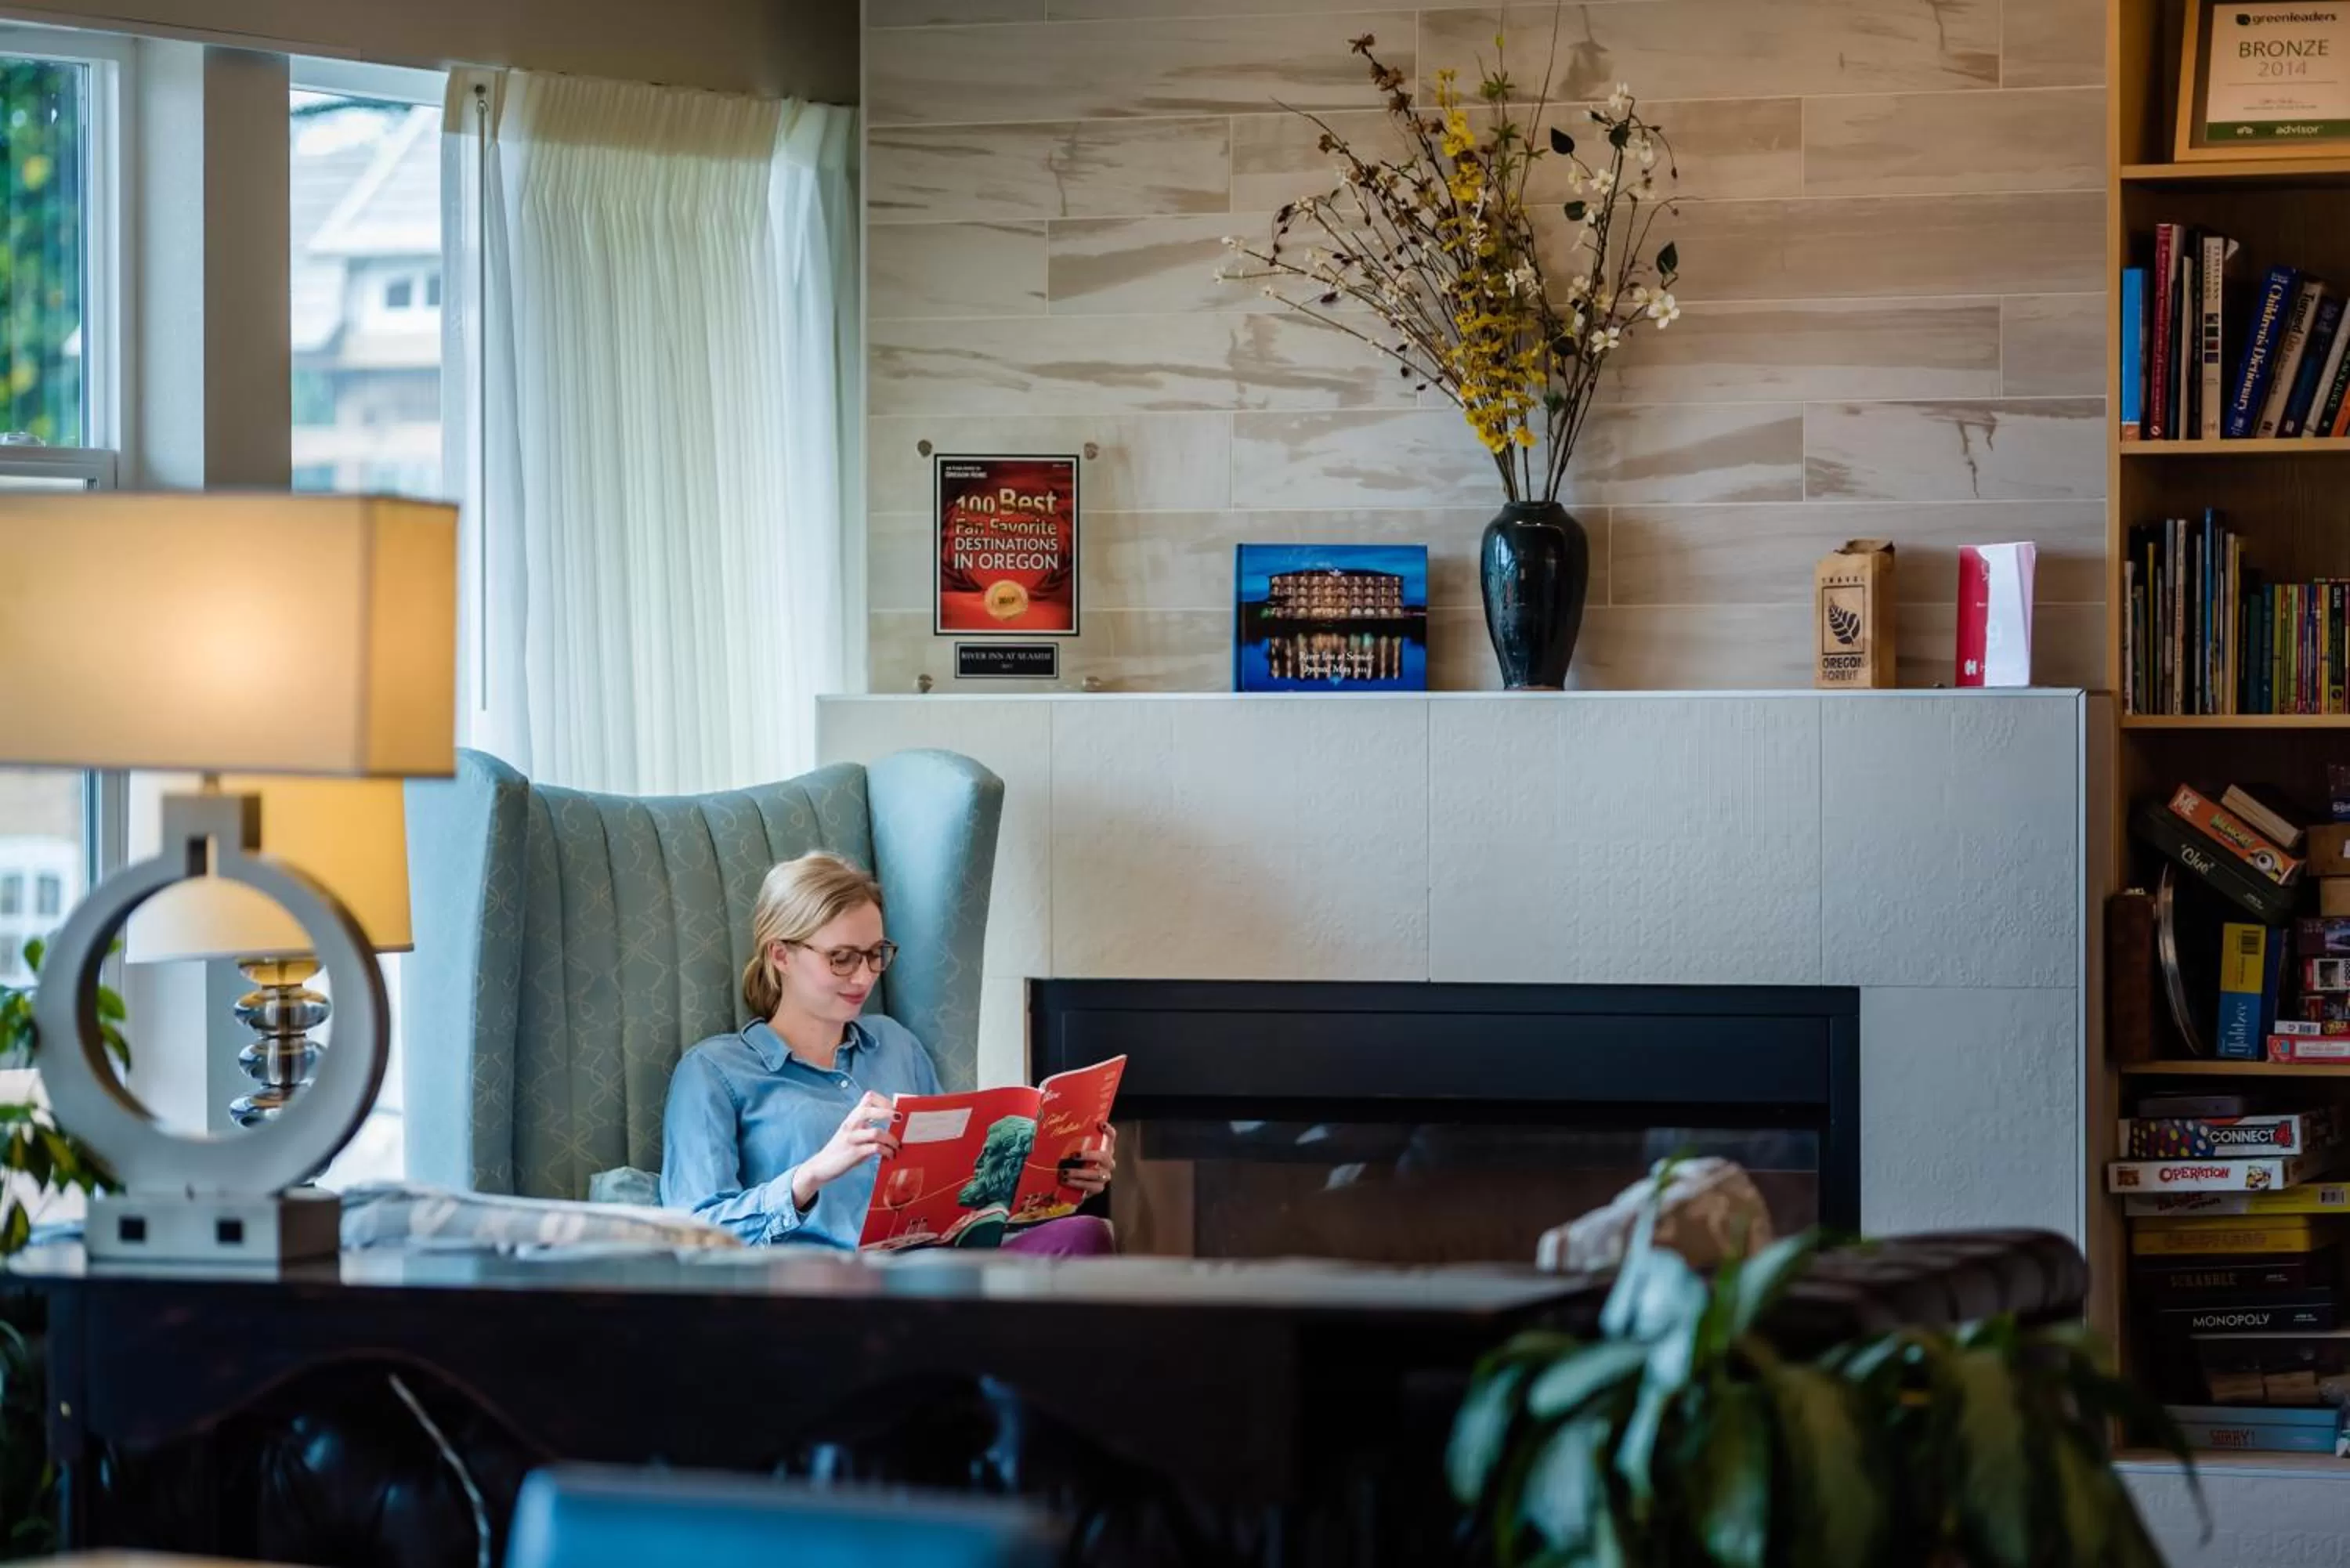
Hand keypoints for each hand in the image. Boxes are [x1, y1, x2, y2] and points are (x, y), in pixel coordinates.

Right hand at [791, 1092, 896, 1210]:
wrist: (821, 1166)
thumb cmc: (842, 1150)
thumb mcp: (854, 1134)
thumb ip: (868, 1128)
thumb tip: (894, 1129)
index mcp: (852, 1118)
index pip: (868, 1097)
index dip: (884, 1100)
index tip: (895, 1108)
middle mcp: (850, 1125)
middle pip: (868, 1110)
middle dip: (887, 1112)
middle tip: (900, 1119)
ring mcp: (851, 1139)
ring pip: (875, 1132)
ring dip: (891, 1139)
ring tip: (897, 1146)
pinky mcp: (853, 1153)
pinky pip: (875, 1149)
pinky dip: (886, 1151)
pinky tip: (890, 1155)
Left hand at [1064, 1124, 1117, 1195]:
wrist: (1077, 1185)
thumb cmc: (1075, 1163)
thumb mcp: (1074, 1151)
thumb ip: (1070, 1143)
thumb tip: (1050, 1130)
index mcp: (1104, 1149)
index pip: (1111, 1137)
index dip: (1108, 1130)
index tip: (1100, 1124)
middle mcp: (1108, 1162)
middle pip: (1104, 1156)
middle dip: (1088, 1155)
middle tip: (1073, 1155)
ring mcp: (1105, 1176)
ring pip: (1097, 1174)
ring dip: (1079, 1173)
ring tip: (1064, 1173)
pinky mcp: (1098, 1188)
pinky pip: (1090, 1187)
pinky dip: (1077, 1184)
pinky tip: (1067, 1182)